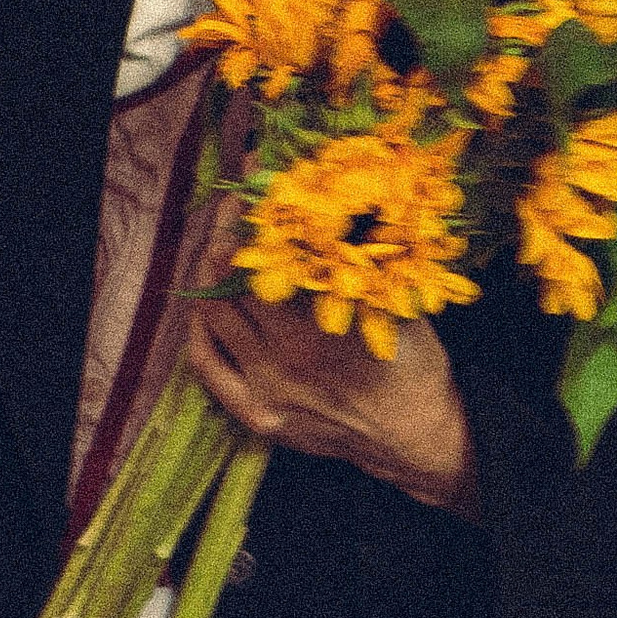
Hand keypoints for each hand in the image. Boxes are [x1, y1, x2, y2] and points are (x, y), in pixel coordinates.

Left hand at [187, 197, 482, 517]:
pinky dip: (201, 331)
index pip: (271, 250)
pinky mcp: (256, 413)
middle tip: (234, 212)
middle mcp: (289, 353)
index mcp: (325, 318)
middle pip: (230, 278)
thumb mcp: (398, 300)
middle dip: (227, 235)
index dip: (256, 212)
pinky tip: (207, 308)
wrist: (415, 436)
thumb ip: (365, 259)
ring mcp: (267, 386)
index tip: (254, 181)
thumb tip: (338, 202)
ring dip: (210, 276)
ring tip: (219, 252)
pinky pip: (207, 365)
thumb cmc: (413, 362)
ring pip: (214, 315)